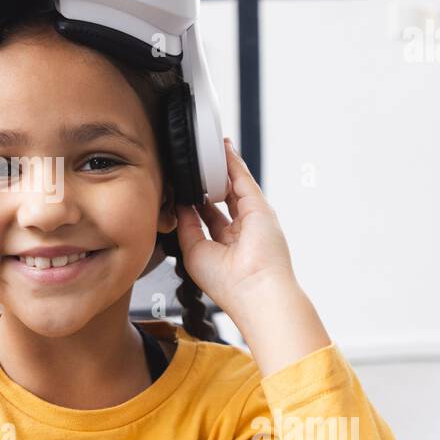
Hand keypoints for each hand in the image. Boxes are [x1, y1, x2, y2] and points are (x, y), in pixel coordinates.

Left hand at [172, 138, 297, 319]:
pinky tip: (223, 149)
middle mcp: (240, 232)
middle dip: (206, 183)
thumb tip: (180, 203)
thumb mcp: (194, 250)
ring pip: (233, 186)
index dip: (193, 201)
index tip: (179, 186)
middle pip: (221, 199)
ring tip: (205, 151)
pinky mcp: (260, 207)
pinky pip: (243, 180)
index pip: (207, 217)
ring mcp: (252, 218)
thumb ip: (187, 224)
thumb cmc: (226, 282)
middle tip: (192, 165)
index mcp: (224, 247)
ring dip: (220, 168)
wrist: (256, 290)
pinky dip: (233, 164)